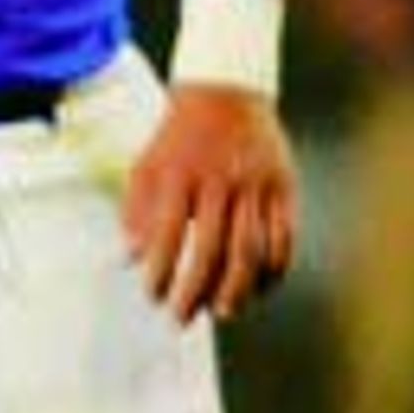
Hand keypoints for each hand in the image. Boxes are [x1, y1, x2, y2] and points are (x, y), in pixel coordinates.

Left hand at [121, 84, 297, 322]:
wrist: (227, 94)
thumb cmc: (178, 139)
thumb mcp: (146, 165)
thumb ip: (135, 210)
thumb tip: (128, 258)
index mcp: (180, 176)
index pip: (169, 235)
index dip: (161, 272)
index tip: (153, 297)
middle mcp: (221, 182)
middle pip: (213, 249)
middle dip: (197, 290)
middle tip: (183, 318)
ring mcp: (257, 186)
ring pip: (253, 249)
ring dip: (238, 288)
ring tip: (222, 312)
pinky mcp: (285, 188)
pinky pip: (285, 238)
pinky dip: (274, 269)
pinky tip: (259, 289)